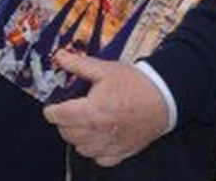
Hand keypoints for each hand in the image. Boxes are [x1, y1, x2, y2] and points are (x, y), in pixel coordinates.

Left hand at [41, 50, 168, 166]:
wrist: (164, 98)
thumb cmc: (136, 83)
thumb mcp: (105, 69)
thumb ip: (79, 64)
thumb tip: (59, 56)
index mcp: (93, 111)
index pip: (59, 117)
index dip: (51, 111)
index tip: (51, 107)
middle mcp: (100, 132)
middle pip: (67, 134)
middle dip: (63, 122)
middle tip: (68, 111)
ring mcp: (111, 145)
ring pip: (81, 149)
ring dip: (77, 137)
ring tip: (82, 123)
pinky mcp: (123, 152)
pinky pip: (99, 159)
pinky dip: (94, 150)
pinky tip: (97, 137)